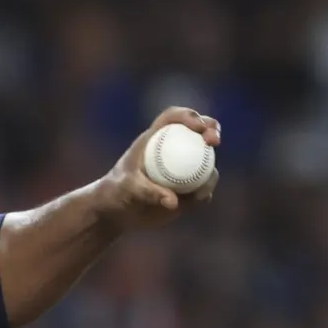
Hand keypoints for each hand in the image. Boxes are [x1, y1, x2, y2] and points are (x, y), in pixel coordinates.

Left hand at [99, 107, 220, 230]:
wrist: (114, 212)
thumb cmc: (115, 193)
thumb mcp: (128, 189)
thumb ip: (148, 192)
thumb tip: (174, 202)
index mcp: (154, 139)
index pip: (173, 118)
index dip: (189, 116)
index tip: (199, 127)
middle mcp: (172, 149)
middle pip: (197, 131)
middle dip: (211, 129)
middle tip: (214, 141)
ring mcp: (181, 169)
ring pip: (205, 162)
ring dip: (211, 167)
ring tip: (207, 181)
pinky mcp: (185, 190)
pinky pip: (200, 189)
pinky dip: (204, 192)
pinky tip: (201, 198)